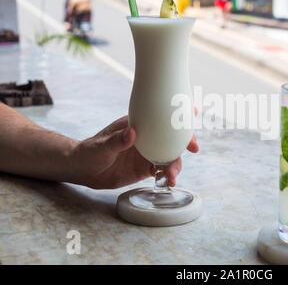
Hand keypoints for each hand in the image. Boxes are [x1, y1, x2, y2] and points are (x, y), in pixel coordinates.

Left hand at [70, 116, 198, 189]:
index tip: (193, 115)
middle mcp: (147, 138)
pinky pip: (162, 170)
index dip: (178, 116)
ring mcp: (147, 153)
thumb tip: (132, 132)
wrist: (83, 170)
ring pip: (170, 156)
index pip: (161, 118)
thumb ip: (117, 140)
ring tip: (173, 176)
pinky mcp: (145, 168)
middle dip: (185, 141)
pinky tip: (169, 182)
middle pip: (172, 138)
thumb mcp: (102, 146)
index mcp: (138, 125)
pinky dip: (168, 176)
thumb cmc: (90, 151)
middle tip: (194, 148)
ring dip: (176, 164)